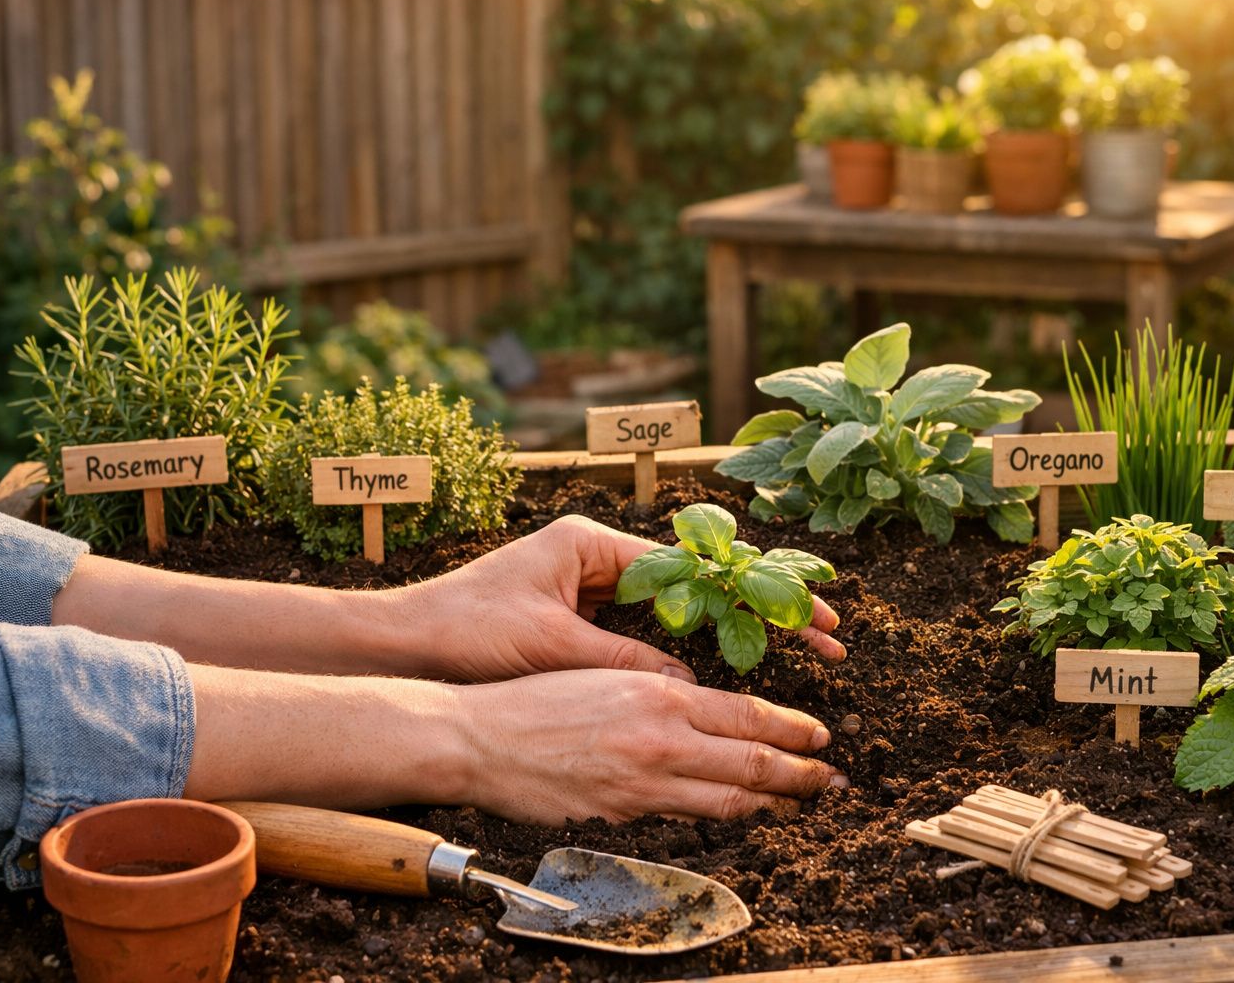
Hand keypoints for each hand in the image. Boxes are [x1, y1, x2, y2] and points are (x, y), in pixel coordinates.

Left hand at [400, 514, 845, 682]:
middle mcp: (601, 553)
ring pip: (686, 600)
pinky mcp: (587, 608)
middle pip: (702, 576)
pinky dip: (695, 639)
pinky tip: (734, 658)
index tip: (804, 610)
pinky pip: (656, 622)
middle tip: (826, 630)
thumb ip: (622, 664)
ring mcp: (596, 579)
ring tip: (798, 641)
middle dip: (761, 602)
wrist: (406, 642)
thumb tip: (686, 690)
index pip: (694, 563)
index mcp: (594, 542)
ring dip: (736, 621)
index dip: (753, 590)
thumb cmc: (466, 630)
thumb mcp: (551, 645)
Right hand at [457, 669, 847, 822]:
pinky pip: (683, 820)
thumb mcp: (608, 673)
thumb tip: (701, 704)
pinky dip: (719, 820)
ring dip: (772, 804)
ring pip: (727, 801)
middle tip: (833, 781)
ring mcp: (642, 786)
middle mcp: (660, 741)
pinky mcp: (621, 818)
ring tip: (800, 804)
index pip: (748, 715)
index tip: (821, 738)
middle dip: (801, 775)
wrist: (480, 738)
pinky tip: (735, 818)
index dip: (793, 730)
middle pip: (752, 763)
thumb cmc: (536, 698)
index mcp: (659, 695)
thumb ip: (660, 690)